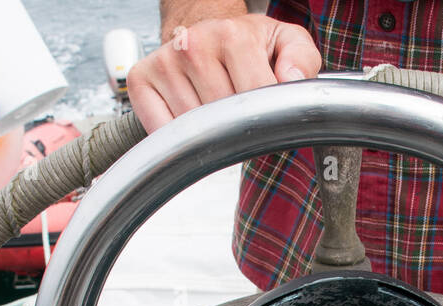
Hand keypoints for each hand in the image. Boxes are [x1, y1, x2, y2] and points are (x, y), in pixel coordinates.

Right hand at [129, 14, 320, 131]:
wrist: (207, 31)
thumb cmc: (250, 44)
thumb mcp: (286, 43)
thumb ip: (301, 58)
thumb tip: (291, 79)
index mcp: (232, 36)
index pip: (254, 99)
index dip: (263, 118)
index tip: (264, 116)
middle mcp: (193, 46)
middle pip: (222, 119)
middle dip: (236, 126)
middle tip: (239, 114)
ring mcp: (164, 63)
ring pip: (193, 130)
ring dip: (207, 133)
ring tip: (215, 111)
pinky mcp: (141, 81)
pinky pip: (162, 131)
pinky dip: (178, 137)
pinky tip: (191, 119)